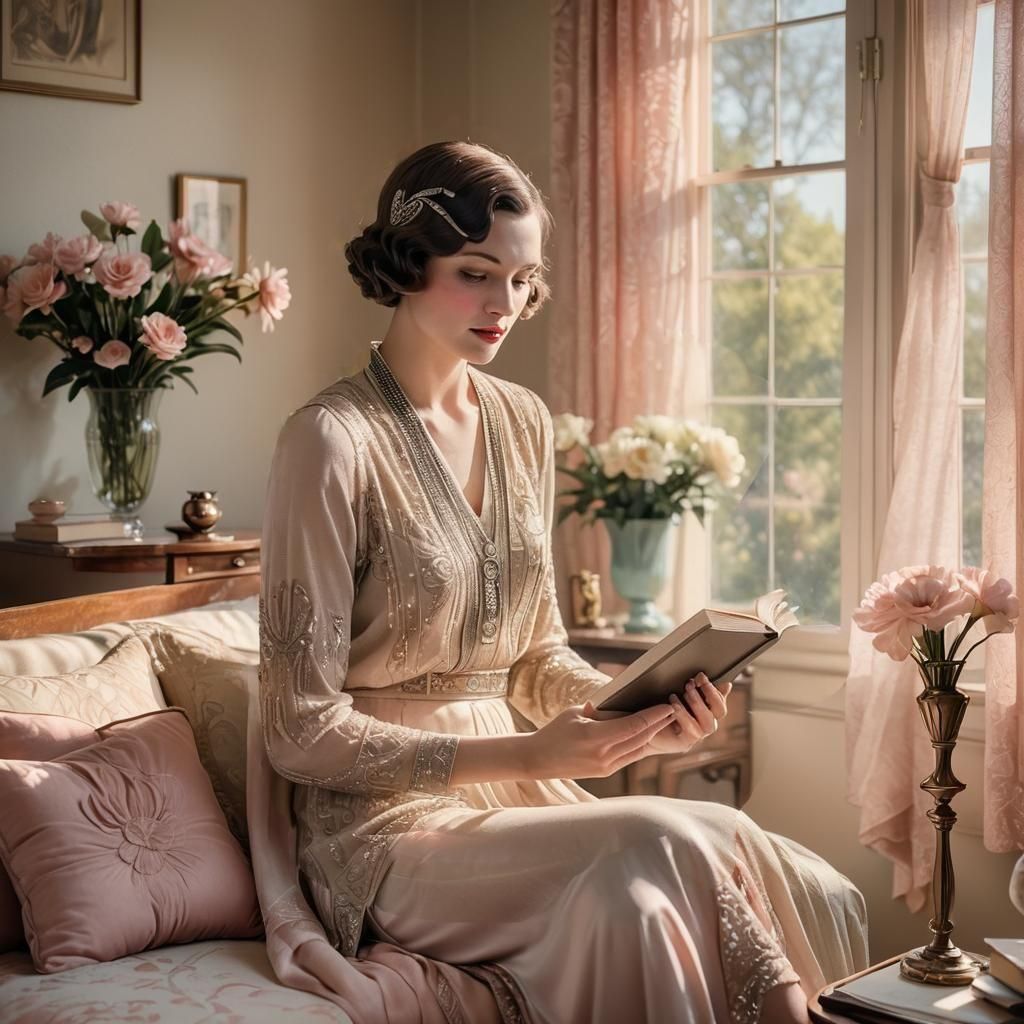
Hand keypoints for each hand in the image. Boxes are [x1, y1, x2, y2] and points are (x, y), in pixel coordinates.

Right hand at [523, 701, 676, 779]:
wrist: (538, 760)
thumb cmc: (554, 732)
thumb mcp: (575, 713)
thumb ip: (600, 710)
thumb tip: (620, 703)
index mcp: (595, 737)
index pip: (633, 725)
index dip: (653, 716)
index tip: (666, 706)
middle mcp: (603, 755)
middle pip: (641, 738)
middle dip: (659, 723)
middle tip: (673, 709)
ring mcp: (605, 766)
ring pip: (638, 749)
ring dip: (653, 734)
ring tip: (665, 721)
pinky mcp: (605, 772)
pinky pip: (630, 756)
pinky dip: (641, 744)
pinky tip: (649, 735)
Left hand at [641, 673, 731, 755]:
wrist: (643, 728)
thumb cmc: (662, 710)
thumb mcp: (681, 696)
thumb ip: (699, 690)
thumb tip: (726, 685)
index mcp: (706, 711)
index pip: (720, 701)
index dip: (715, 689)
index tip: (701, 677)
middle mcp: (704, 724)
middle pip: (720, 711)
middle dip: (708, 693)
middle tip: (691, 682)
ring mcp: (696, 735)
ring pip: (709, 723)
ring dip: (697, 704)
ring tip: (683, 692)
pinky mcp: (685, 743)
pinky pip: (691, 730)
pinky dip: (683, 715)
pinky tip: (673, 705)